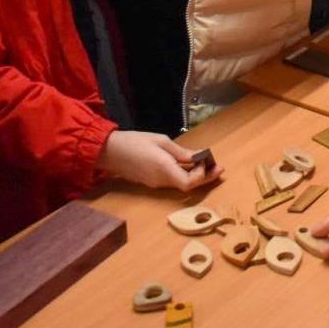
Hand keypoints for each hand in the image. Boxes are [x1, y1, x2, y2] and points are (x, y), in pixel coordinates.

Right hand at [96, 131, 223, 191]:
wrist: (109, 151)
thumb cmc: (135, 141)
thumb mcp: (161, 141)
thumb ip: (181, 152)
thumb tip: (199, 157)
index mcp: (164, 170)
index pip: (189, 184)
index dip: (203, 175)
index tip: (206, 160)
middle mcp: (161, 181)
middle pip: (188, 186)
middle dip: (206, 177)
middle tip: (219, 167)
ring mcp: (156, 184)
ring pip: (181, 183)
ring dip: (196, 175)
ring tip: (207, 162)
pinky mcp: (151, 182)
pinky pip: (172, 180)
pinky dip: (184, 173)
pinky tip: (189, 164)